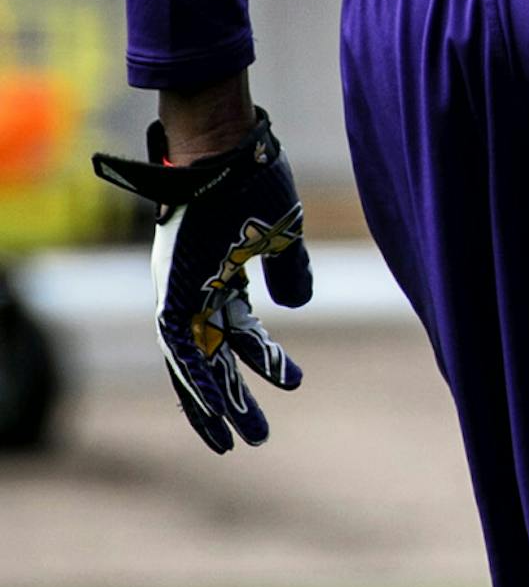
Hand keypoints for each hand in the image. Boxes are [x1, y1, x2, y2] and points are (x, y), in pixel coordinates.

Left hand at [91, 107, 312, 453]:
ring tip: (239, 439)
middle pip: (213, 358)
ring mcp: (180, 292)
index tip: (293, 383)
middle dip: (235, 399)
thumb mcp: (284, 230)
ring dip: (214, 404)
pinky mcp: (170, 292)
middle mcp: (196, 290)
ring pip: (192, 364)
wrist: (221, 147)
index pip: (240, 332)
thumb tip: (299, 302)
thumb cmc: (252, 178)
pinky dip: (194, 381)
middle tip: (257, 437)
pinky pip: (178, 350)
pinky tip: (212, 409)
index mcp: (223, 275)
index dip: (265, 361)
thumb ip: (291, 269)